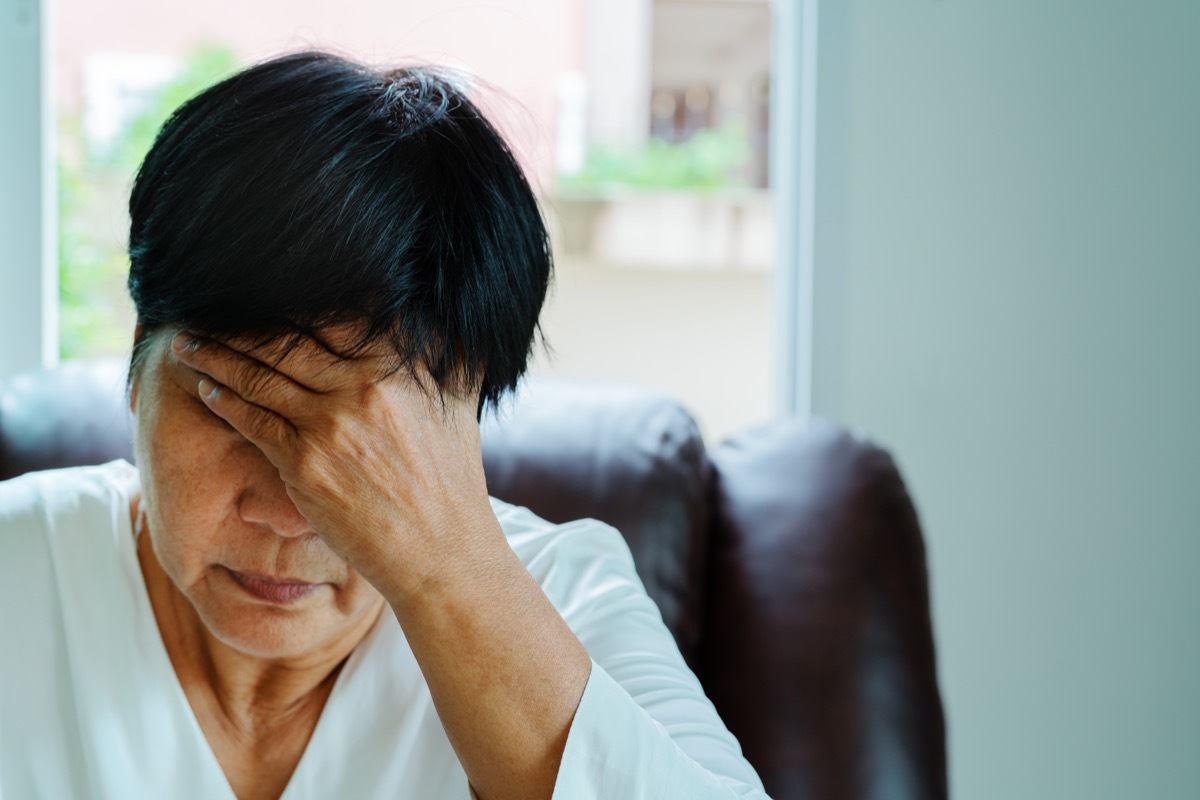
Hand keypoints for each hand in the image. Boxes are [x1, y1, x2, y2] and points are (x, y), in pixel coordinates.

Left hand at [170, 329, 505, 598]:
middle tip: (207, 308)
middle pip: (283, 340)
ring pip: (258, 376)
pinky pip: (253, 420)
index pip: (331, 316)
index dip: (287, 298)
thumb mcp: (460, 401)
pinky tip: (208, 389)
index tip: (258, 290)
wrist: (439, 549)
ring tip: (191, 344)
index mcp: (397, 367)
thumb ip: (448, 352)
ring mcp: (329, 426)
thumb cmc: (451, 475)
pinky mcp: (304, 464)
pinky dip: (225, 400)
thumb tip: (444, 311)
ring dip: (216, 356)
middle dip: (238, 323)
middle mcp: (362, 388)